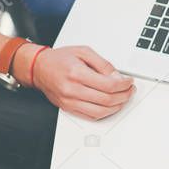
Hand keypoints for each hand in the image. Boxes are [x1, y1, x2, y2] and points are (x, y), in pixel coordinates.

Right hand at [16, 45, 135, 119]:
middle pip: (107, 99)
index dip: (124, 84)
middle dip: (124, 95)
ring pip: (101, 111)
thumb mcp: (84, 52)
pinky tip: (111, 106)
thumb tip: (117, 76)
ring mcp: (70, 101)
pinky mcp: (68, 108)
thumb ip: (103, 64)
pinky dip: (105, 113)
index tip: (129, 81)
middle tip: (129, 90)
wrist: (39, 68)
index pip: (109, 85)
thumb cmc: (59, 59)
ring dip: (117, 106)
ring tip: (123, 98)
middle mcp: (72, 90)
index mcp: (77, 74)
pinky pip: (91, 116)